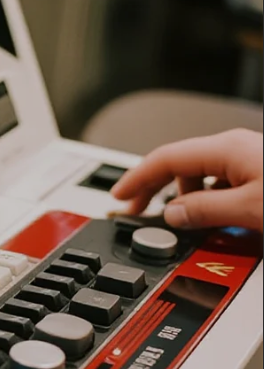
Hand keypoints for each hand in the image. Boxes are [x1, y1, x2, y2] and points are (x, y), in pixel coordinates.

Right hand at [111, 129, 263, 233]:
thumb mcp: (251, 208)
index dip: (136, 178)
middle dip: (153, 187)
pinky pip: (221, 182)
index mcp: (226, 148)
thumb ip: (206, 211)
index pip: (164, 159)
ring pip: (201, 175)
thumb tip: (173, 214)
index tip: (119, 195)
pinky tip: (211, 218)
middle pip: (179, 164)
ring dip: (184, 197)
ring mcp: (249, 157)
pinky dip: (207, 199)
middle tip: (135, 210)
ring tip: (178, 221)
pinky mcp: (261, 171)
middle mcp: (235, 146)